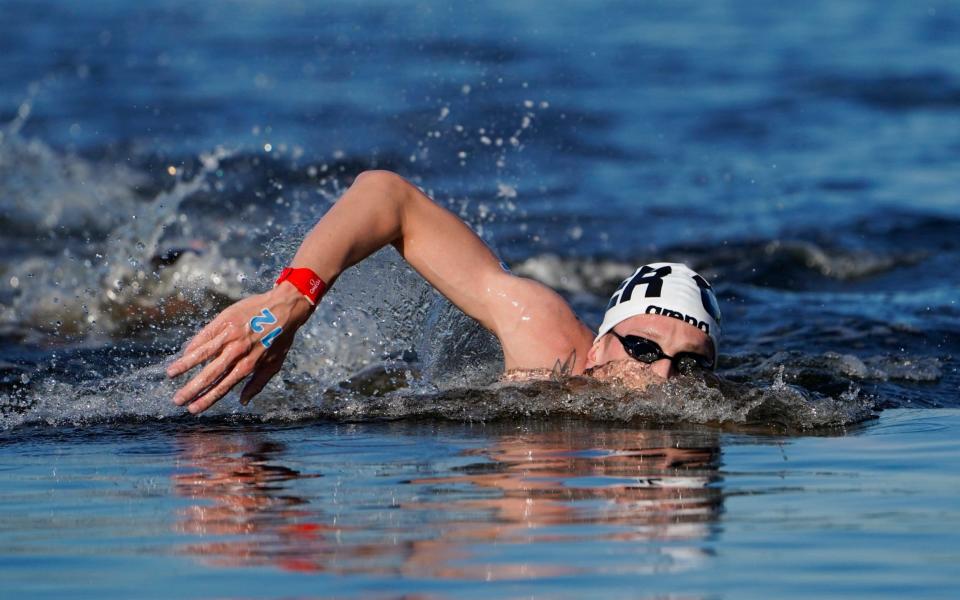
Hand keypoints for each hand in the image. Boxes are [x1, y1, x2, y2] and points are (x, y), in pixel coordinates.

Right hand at [166, 283, 313, 413]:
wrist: (285, 308)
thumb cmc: (281, 339)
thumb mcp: (274, 364)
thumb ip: (257, 384)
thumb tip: (243, 402)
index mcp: (249, 365)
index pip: (222, 387)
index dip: (206, 399)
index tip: (192, 409)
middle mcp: (237, 352)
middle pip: (209, 374)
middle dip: (191, 389)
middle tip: (176, 400)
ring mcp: (230, 335)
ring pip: (202, 353)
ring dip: (184, 365)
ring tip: (170, 374)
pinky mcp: (225, 320)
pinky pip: (205, 335)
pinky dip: (194, 345)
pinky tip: (184, 353)